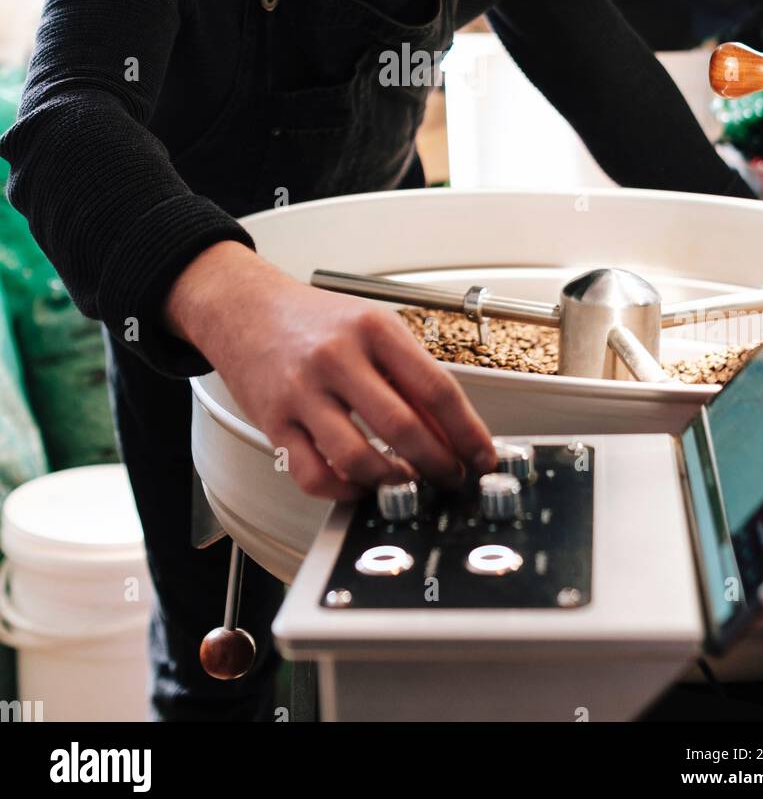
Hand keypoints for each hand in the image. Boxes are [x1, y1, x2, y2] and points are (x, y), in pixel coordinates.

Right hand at [164, 241, 497, 500]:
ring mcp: (303, 391)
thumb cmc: (313, 320)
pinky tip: (358, 486)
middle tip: (450, 478)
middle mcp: (338, 357)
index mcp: (373, 329)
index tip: (482, 456)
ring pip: (358, 458)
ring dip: (392, 482)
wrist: (245, 307)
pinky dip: (343, 491)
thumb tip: (449, 430)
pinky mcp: (274, 421)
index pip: (436, 388)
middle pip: (403, 427)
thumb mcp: (372, 328)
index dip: (467, 431)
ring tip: (407, 484)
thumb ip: (409, 376)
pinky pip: (313, 474)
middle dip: (438, 465)